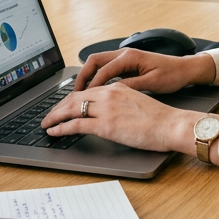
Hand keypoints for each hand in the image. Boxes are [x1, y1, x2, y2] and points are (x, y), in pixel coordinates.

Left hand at [40, 83, 200, 153]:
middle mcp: (109, 94)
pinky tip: (54, 131)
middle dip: (58, 107)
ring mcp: (106, 109)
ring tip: (46, 124)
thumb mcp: (137, 103)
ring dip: (55, 116)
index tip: (62, 106)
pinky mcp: (106, 125)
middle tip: (48, 115)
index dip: (70, 99)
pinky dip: (61, 127)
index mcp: (116, 87)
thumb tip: (110, 113)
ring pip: (71, 109)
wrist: (172, 125)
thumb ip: (120, 103)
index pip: (86, 91)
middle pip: (75, 98)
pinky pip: (76, 125)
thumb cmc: (161, 119)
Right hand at [73, 48, 214, 92]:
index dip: (91, 86)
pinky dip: (97, 77)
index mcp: (130, 57)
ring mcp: (125, 57)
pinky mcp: (127, 63)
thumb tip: (111, 92)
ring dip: (88, 76)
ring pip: (98, 63)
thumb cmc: (173, 75)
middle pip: (94, 61)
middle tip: (74, 94)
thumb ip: (130, 86)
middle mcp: (125, 53)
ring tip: (80, 93)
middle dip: (82, 76)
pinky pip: (106, 67)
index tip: (82, 99)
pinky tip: (94, 90)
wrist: (185, 69)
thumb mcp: (152, 84)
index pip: (103, 71)